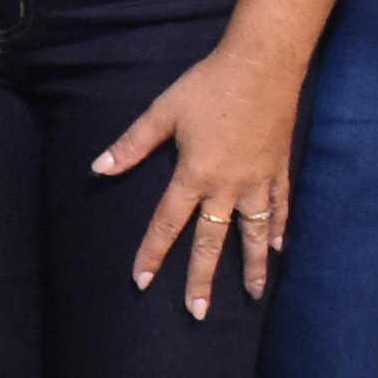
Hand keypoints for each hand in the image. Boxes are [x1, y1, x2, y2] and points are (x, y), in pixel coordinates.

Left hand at [97, 35, 306, 319]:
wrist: (263, 64)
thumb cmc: (208, 85)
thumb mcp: (163, 112)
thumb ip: (132, 145)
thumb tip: (98, 168)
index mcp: (195, 174)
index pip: (168, 223)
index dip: (153, 253)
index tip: (142, 282)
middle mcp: (227, 186)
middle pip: (212, 241)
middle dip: (202, 278)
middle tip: (198, 313)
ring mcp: (257, 181)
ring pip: (253, 233)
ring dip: (252, 266)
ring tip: (253, 295)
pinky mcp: (278, 169)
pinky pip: (279, 208)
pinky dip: (278, 229)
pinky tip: (278, 248)